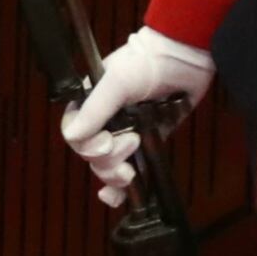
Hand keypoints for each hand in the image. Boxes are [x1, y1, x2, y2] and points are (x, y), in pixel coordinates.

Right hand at [60, 28, 215, 208]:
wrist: (184, 57)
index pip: (74, 135)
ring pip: (107, 168)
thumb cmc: (146, 62)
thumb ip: (95, 109)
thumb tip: (72, 137)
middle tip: (132, 141)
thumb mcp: (116, 82)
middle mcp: (103, 121)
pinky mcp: (146, 144)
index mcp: (89, 104)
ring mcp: (124, 134)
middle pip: (91, 156)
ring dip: (115, 175)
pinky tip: (118, 198)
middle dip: (108, 159)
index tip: (107, 142)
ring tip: (132, 167)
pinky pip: (130, 172)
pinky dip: (121, 190)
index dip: (87, 146)